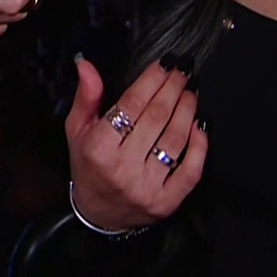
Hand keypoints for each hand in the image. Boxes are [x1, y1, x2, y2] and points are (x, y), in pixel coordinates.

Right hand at [66, 54, 206, 232]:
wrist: (99, 214)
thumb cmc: (88, 165)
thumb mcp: (77, 130)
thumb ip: (86, 97)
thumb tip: (87, 66)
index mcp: (98, 148)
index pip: (131, 105)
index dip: (152, 80)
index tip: (165, 63)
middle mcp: (123, 168)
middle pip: (156, 117)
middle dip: (173, 88)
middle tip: (183, 71)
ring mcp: (147, 187)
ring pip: (175, 139)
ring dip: (187, 109)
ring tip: (190, 91)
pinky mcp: (167, 202)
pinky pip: (191, 170)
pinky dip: (199, 145)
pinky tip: (200, 124)